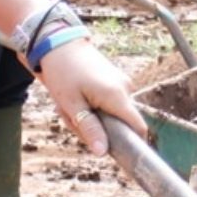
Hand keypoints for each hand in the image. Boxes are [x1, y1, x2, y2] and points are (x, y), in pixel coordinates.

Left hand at [37, 40, 144, 154]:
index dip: (133, 143)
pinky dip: (94, 106)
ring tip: (71, 105)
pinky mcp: (116, 79)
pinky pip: (110, 102)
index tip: (116, 152)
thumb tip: (102, 152)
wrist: (58, 43)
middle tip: (72, 119)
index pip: (138, 127)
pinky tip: (78, 97)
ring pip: (113, 113)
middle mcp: (125, 88)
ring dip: (93, 116)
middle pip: (121, 123)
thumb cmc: (63, 72)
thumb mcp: (72, 105)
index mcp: (117, 96)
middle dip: (97, 128)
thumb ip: (90, 129)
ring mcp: (122, 82)